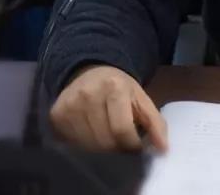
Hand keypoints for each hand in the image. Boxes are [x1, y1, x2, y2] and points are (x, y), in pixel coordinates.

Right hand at [50, 65, 167, 152]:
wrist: (91, 71)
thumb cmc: (120, 88)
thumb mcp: (142, 99)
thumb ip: (155, 123)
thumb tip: (163, 148)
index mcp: (114, 87)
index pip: (122, 130)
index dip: (132, 144)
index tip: (136, 145)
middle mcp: (88, 94)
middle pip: (104, 140)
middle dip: (117, 147)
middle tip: (121, 140)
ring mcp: (69, 104)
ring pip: (88, 145)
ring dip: (101, 148)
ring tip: (107, 135)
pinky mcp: (56, 114)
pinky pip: (72, 143)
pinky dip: (85, 144)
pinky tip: (91, 132)